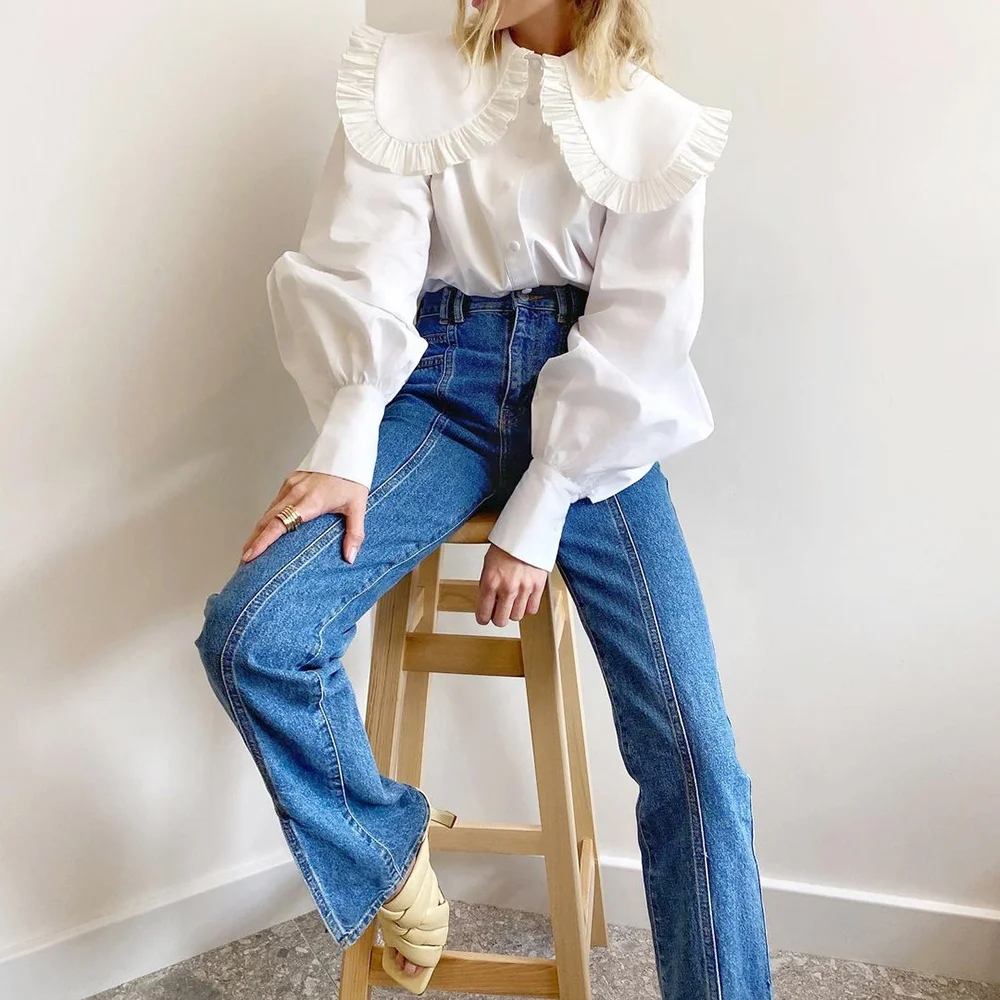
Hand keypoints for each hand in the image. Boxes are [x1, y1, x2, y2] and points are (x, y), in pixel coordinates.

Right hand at [241, 471, 367, 563]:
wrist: (348, 450)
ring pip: (268, 511)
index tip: (251, 554)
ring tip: (251, 548)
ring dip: (257, 530)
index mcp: (310, 501)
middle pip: (267, 520)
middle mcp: (296, 493)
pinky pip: (274, 502)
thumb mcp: (358, 507)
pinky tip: (264, 529)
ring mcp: (291, 485)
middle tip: (246, 560)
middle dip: (254, 541)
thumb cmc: (353, 478)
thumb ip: (355, 534)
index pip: (279, 524)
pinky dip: (266, 517)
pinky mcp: (291, 481)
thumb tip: (350, 558)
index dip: (263, 541)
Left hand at [476, 543, 547, 626]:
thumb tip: (487, 603)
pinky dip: (527, 607)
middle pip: (501, 620)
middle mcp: (507, 588)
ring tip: (512, 602)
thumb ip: (487, 585)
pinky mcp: (538, 586)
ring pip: (517, 616)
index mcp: (491, 582)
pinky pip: (532, 609)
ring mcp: (524, 588)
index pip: (483, 614)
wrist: (525, 533)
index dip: (482, 618)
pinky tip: (524, 599)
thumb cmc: (506, 547)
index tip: (484, 617)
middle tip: (498, 612)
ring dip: (513, 612)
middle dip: (498, 618)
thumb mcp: (487, 565)